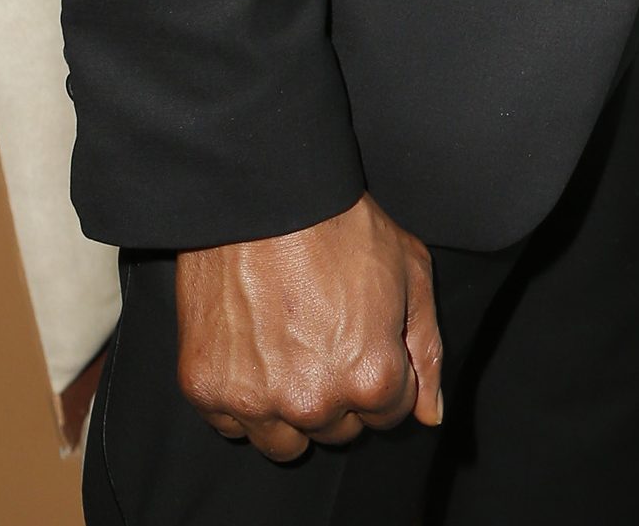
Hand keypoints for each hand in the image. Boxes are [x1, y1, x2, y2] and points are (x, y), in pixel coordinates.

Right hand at [175, 193, 442, 462]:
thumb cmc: (342, 225)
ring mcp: (256, 402)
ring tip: (290, 350)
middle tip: (327, 336)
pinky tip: (254, 349)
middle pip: (339, 430)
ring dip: (293, 411)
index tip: (366, 339)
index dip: (384, 373)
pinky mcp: (207, 391)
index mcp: (371, 377)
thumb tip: (430, 414)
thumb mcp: (410, 270)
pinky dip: (244, 398)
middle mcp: (314, 403)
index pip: (391, 414)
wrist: (265, 195)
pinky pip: (233, 425)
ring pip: (286, 442)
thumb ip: (427, 349)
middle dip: (341, 393)